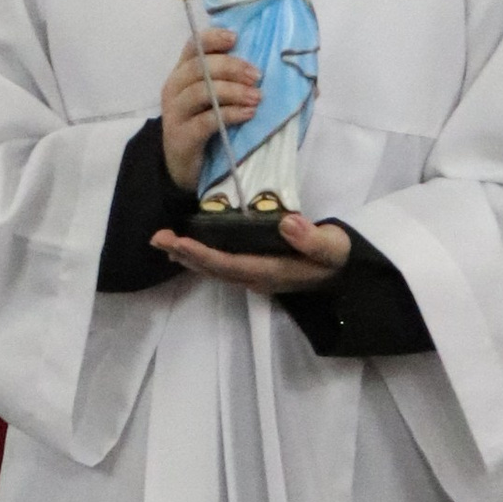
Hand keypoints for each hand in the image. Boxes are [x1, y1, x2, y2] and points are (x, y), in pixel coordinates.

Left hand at [154, 214, 353, 295]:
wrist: (346, 272)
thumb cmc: (337, 256)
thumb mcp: (333, 246)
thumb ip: (313, 239)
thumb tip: (288, 223)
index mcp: (272, 272)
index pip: (230, 264)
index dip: (204, 255)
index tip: (180, 241)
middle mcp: (258, 278)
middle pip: (215, 269)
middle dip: (185, 254)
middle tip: (157, 238)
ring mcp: (255, 277)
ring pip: (215, 270)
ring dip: (188, 256)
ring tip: (163, 242)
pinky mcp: (255, 270)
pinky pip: (221, 266)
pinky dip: (201, 257)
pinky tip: (186, 248)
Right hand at [162, 22, 258, 189]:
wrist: (186, 168)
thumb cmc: (210, 127)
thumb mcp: (220, 100)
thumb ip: (243, 83)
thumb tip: (303, 82)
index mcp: (183, 73)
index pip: (193, 46)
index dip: (213, 38)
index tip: (236, 39)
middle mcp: (175, 88)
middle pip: (199, 67)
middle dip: (231, 67)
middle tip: (257, 76)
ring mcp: (175, 113)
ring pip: (201, 91)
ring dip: (233, 91)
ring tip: (257, 98)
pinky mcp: (181, 137)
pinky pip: (205, 121)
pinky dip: (230, 114)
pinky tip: (248, 114)